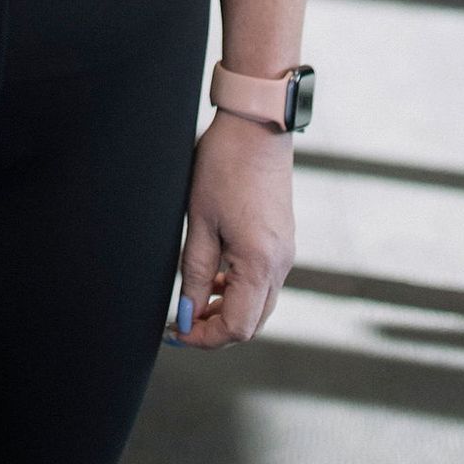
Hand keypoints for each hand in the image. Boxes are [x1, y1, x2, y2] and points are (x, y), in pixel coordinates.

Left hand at [165, 110, 294, 349]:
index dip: (205, 337)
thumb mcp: (200, 221)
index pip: (237, 327)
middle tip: (183, 321)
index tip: (177, 332)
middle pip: (253, 323)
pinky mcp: (284, 241)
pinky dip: (240, 289)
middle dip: (217, 329)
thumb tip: (187, 314)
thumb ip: (194, 273)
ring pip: (260, 304)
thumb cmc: (225, 166)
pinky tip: (216, 274)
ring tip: (195, 297)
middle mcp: (281, 265)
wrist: (256, 126)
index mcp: (260, 264)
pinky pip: (265, 281)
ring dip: (228, 309)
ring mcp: (286, 253)